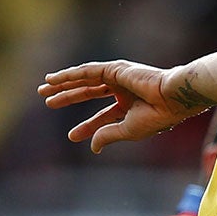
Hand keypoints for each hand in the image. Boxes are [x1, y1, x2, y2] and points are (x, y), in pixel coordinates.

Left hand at [38, 61, 204, 152]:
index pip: (103, 116)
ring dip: (63, 85)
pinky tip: (54, 80)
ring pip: (84, 81)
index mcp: (130, 106)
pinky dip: (69, 76)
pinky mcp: (113, 69)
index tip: (72, 136)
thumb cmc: (157, 116)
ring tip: (44, 90)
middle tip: (48, 102)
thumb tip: (92, 146)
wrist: (172, 98)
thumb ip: (108, 135)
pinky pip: (86, 72)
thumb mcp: (128, 130)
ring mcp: (117, 77)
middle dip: (68, 98)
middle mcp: (122, 89)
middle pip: (88, 93)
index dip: (87, 126)